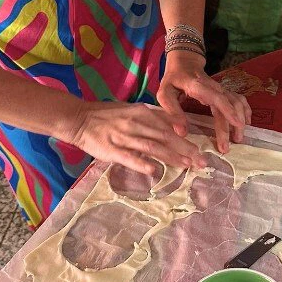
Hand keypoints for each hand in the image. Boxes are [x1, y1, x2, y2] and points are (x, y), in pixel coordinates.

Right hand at [66, 102, 207, 174]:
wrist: (80, 119)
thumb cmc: (108, 115)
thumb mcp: (133, 110)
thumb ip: (153, 118)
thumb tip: (174, 126)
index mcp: (143, 112)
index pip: (170, 126)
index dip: (186, 139)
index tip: (200, 150)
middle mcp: (137, 123)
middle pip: (166, 137)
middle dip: (186, 150)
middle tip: (201, 162)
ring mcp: (125, 136)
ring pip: (152, 147)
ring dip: (171, 157)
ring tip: (187, 166)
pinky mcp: (112, 150)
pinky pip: (129, 157)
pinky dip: (142, 164)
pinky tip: (155, 171)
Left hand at [156, 51, 251, 152]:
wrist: (184, 63)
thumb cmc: (173, 80)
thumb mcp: (164, 93)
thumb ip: (172, 111)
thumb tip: (182, 132)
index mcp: (198, 86)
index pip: (216, 97)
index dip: (228, 110)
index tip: (236, 124)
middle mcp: (214, 87)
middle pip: (229, 104)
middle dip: (231, 125)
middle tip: (227, 147)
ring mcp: (221, 88)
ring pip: (237, 102)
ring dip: (241, 119)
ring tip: (238, 138)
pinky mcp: (225, 91)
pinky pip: (239, 99)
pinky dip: (245, 110)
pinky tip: (246, 123)